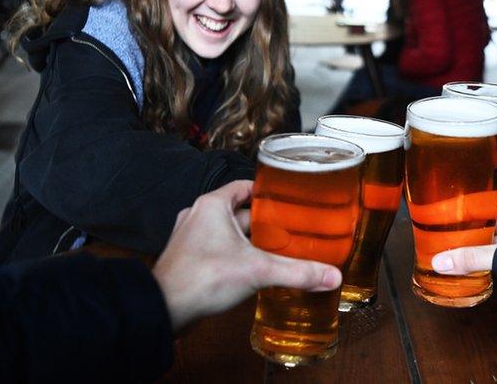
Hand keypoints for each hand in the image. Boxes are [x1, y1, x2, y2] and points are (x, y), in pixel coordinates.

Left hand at [152, 180, 341, 330]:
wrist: (164, 309)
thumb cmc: (203, 278)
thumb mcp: (258, 271)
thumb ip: (297, 272)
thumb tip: (332, 276)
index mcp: (213, 205)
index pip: (244, 186)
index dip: (267, 192)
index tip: (288, 199)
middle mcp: (199, 215)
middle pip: (240, 211)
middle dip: (265, 222)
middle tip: (291, 229)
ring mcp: (191, 238)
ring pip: (228, 232)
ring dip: (250, 240)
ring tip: (277, 249)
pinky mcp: (189, 258)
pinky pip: (217, 249)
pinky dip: (235, 255)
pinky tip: (252, 269)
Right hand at [431, 188, 496, 273]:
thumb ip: (471, 257)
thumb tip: (438, 263)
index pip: (491, 193)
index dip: (470, 196)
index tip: (448, 201)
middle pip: (489, 217)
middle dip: (468, 225)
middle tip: (441, 228)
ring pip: (493, 236)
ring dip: (475, 243)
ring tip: (448, 245)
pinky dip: (484, 256)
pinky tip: (466, 261)